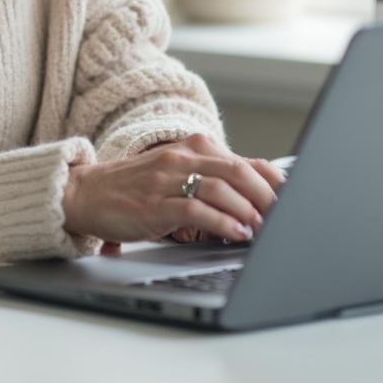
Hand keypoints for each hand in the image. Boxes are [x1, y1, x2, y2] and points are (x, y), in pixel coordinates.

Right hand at [63, 133, 284, 246]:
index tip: (295, 200)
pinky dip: (221, 222)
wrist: (87, 192)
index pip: (245, 160)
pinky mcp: (154, 205)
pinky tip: (235, 233)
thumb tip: (258, 198)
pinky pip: (195, 210)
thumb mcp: (177, 175)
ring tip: (262, 229)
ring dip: (248, 211)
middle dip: (268, 197)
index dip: (275, 181)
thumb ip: (212, 180)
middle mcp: (182, 158)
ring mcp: (167, 180)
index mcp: (192, 148)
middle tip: (284, 218)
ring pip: (221, 189)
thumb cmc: (137, 187)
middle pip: (238, 172)